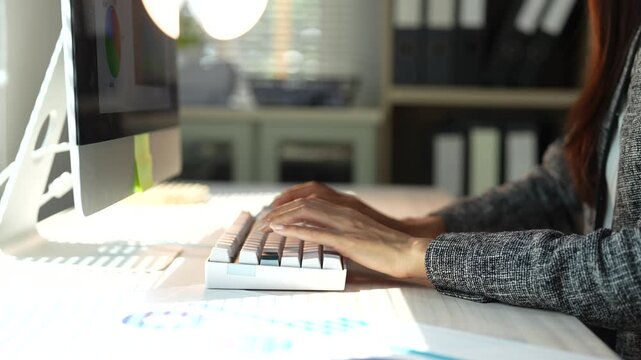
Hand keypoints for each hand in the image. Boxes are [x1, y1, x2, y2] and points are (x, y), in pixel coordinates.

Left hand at [267, 181, 446, 238]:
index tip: (273, 214)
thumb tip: (325, 239)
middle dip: (279, 210)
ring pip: (305, 212)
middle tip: (262, 221)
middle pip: (303, 202)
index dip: (288, 205)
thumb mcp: (361, 235)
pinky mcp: (347, 240)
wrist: (408, 253)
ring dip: (281, 218)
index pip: (311, 200)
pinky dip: (295, 230)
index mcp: (346, 210)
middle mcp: (343, 212)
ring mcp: (344, 225)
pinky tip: (281, 231)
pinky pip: (316, 232)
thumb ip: (343, 233)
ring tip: (265, 226)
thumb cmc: (388, 249)